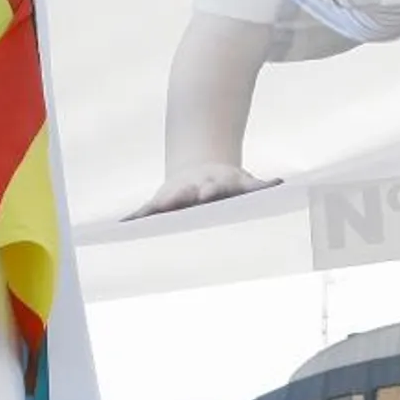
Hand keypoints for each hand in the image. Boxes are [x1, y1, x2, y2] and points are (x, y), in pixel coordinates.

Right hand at [125, 164, 281, 219]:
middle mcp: (189, 189)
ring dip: (152, 211)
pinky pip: (144, 213)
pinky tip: (120, 229)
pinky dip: (134, 220)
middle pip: (183, 193)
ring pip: (160, 203)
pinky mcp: (159, 203)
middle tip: (170, 203)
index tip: (206, 193)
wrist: (203, 170)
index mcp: (212, 184)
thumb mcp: (244, 183)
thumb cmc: (229, 184)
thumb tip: (279, 182)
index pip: (212, 187)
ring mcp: (172, 195)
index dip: (210, 190)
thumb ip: (260, 186)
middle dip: (178, 198)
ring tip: (137, 222)